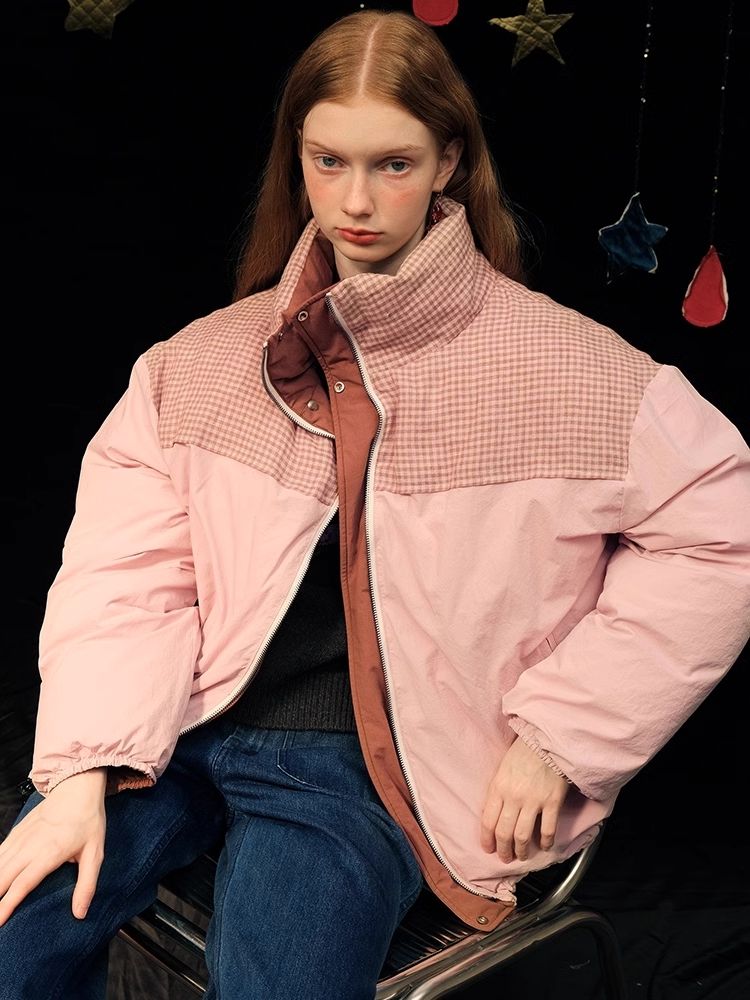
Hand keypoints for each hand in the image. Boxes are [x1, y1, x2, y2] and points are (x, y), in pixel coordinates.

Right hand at [0, 768, 106, 924]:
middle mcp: (30, 846)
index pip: (22, 884)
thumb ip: (87, 884)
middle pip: (3, 876)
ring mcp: (21, 837)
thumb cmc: (88, 821)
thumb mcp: (95, 853)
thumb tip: (80, 914)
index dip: (7, 905)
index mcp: (49, 853)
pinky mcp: (16, 831)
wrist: (78, 788)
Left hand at [480, 737, 568, 862]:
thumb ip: (499, 791)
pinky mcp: (552, 802)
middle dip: (503, 850)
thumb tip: (496, 814)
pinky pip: (548, 830)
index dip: (487, 840)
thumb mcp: (502, 769)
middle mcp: (513, 797)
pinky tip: (545, 847)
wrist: (547, 740)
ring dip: (522, 851)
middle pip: (504, 833)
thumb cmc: (523, 752)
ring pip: (523, 836)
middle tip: (505, 858)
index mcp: (498, 787)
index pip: (488, 821)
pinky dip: (546, 842)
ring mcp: (533, 801)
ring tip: (522, 856)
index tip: (488, 849)